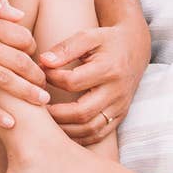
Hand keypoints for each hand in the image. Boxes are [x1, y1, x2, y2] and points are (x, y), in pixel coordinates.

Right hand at [0, 0, 50, 129]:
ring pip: (6, 81)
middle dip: (38, 75)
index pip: (23, 37)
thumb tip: (19, 14)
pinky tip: (11, 123)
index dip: (34, 49)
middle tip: (47, 84)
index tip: (37, 58)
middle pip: (21, 61)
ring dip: (28, 93)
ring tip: (43, 102)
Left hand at [40, 20, 150, 144]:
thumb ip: (65, 48)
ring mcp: (119, 107)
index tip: (40, 71)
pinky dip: (79, 136)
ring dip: (65, 128)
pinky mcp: (120, 116)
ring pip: (91, 129)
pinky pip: (99, 134)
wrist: (135, 48)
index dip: (52, 78)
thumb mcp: (87, 36)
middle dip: (55, 112)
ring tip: (46, 119)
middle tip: (37, 104)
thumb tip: (43, 61)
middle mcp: (116, 92)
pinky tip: (62, 128)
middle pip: (82, 112)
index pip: (73, 82)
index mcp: (108, 69)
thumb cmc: (106, 40)